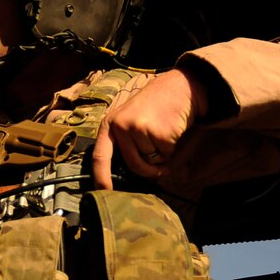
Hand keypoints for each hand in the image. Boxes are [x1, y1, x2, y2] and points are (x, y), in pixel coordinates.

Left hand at [91, 68, 207, 189]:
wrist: (178, 87)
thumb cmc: (155, 107)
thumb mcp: (131, 120)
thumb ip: (126, 143)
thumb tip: (129, 176)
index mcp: (110, 124)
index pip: (100, 156)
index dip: (101, 177)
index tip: (104, 192)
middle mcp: (121, 126)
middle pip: (134, 165)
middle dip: (149, 170)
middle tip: (159, 163)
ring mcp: (138, 128)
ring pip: (152, 161)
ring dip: (162, 155)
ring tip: (163, 134)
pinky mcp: (158, 132)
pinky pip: (166, 155)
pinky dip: (172, 149)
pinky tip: (172, 130)